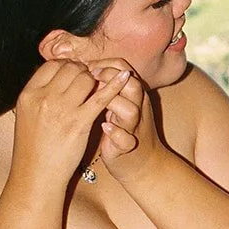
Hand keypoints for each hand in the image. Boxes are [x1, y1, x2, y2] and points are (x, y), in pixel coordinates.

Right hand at [12, 60, 130, 188]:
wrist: (36, 174)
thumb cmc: (32, 148)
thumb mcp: (27, 116)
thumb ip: (38, 96)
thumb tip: (52, 80)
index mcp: (28, 94)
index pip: (52, 66)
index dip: (67, 65)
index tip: (75, 72)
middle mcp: (44, 98)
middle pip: (70, 69)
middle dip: (83, 71)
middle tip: (90, 79)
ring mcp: (62, 109)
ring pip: (85, 79)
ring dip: (96, 80)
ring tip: (99, 87)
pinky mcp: (79, 122)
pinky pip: (101, 97)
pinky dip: (115, 85)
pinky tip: (125, 77)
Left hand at [90, 63, 165, 179]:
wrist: (143, 164)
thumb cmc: (124, 129)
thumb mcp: (118, 103)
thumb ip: (107, 87)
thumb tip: (85, 68)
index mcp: (134, 95)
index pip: (124, 69)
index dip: (106, 64)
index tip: (88, 66)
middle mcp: (138, 109)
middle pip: (132, 85)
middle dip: (110, 77)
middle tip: (91, 77)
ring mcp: (134, 128)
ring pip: (131, 110)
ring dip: (114, 103)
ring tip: (96, 101)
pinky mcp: (128, 147)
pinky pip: (126, 140)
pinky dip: (116, 133)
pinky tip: (105, 127)